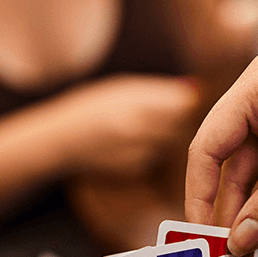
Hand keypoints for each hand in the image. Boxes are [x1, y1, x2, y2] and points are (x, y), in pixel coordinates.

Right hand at [57, 74, 201, 178]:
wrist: (62, 139)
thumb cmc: (94, 106)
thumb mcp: (123, 87)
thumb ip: (159, 91)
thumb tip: (195, 90)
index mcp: (137, 102)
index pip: (183, 104)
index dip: (186, 102)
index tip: (181, 100)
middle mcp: (139, 128)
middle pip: (181, 125)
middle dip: (180, 120)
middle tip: (169, 113)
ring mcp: (137, 151)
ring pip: (171, 143)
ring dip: (167, 136)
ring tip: (144, 126)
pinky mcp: (135, 168)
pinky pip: (157, 157)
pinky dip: (153, 150)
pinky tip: (134, 143)